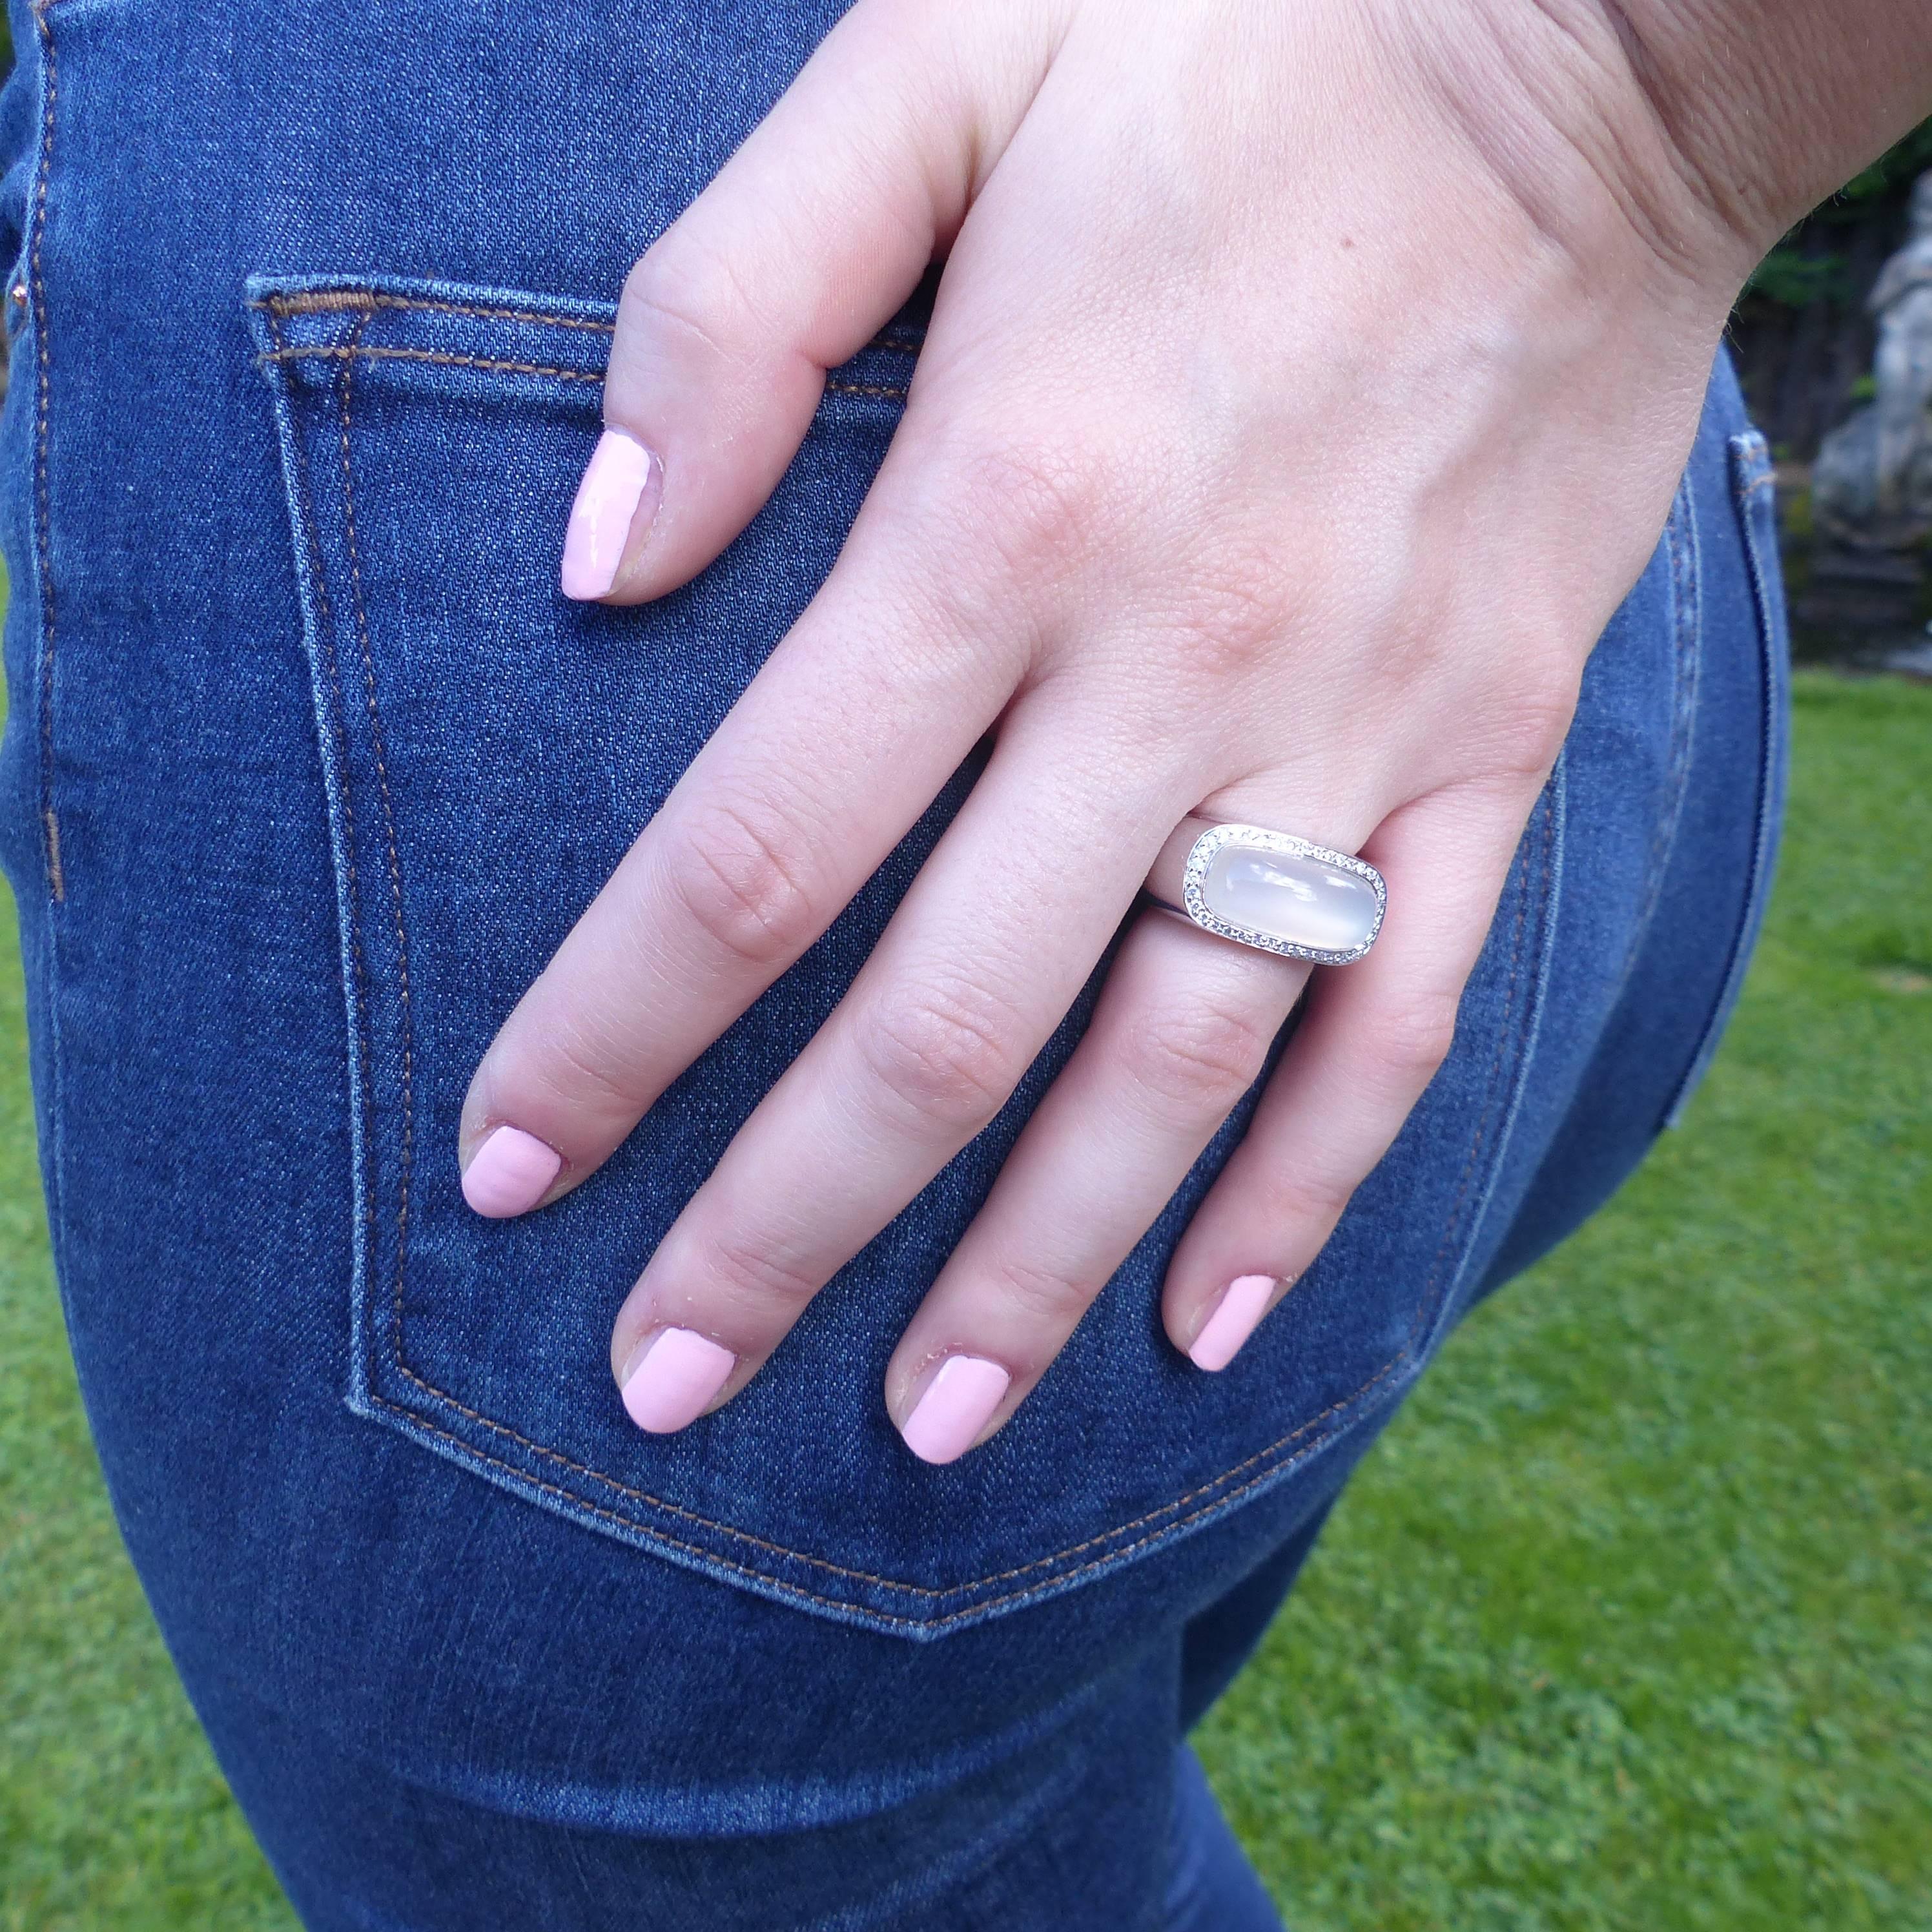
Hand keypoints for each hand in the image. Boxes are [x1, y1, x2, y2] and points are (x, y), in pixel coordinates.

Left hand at [457, 0, 1758, 1459]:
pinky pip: (1397, 1022)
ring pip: (1169, 1071)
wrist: (1582, 44)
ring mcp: (1355, 732)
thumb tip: (597, 564)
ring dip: (1030, 1269)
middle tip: (663, 1378)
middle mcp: (1177, 664)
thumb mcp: (938, 69)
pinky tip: (1204, 1324)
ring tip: (913, 1425)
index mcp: (1011, 504)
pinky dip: (1303, 1190)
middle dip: (783, 1223)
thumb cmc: (1239, 45)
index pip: (757, 848)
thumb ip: (733, 308)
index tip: (515, 1168)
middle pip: (944, 1021)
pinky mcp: (1485, 756)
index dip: (614, 1030)